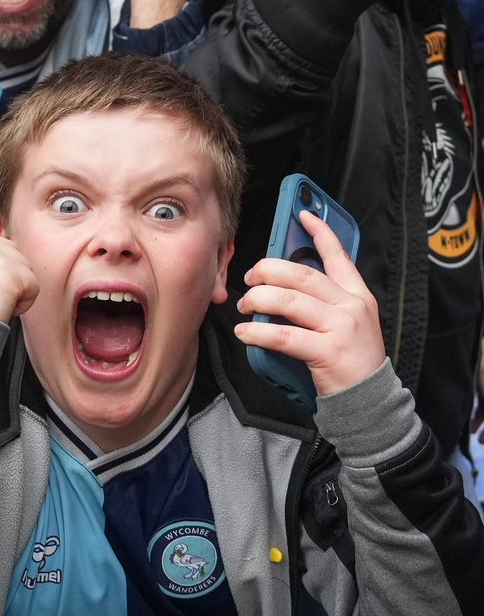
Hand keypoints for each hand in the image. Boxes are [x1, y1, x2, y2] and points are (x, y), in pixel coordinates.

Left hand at [235, 211, 384, 397]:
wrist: (370, 401)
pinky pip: (284, 335)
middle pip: (302, 274)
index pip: (339, 256)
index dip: (320, 232)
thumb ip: (325, 301)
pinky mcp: (328, 352)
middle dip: (268, 271)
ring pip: (289, 301)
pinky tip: (246, 333)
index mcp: (357, 295)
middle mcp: (351, 306)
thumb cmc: (350, 361)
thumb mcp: (348, 323)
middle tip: (250, 279)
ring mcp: (341, 328)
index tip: (302, 214)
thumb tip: (284, 283)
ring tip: (244, 307)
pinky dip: (258, 332)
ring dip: (258, 299)